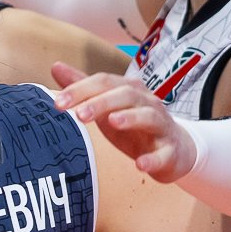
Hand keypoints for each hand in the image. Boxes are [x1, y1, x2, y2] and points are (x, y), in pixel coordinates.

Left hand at [51, 63, 196, 180]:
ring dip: (130, 118)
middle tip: (78, 114)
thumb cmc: (135, 126)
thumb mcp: (107, 106)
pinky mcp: (171, 151)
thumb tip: (55, 66)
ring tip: (112, 122)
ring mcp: (162, 126)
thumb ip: (84, 88)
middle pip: (126, 95)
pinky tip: (140, 165)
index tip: (57, 103)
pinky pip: (164, 154)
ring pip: (149, 116)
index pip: (104, 82)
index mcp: (130, 90)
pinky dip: (153, 159)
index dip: (81, 90)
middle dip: (102, 102)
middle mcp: (147, 103)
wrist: (175, 150)